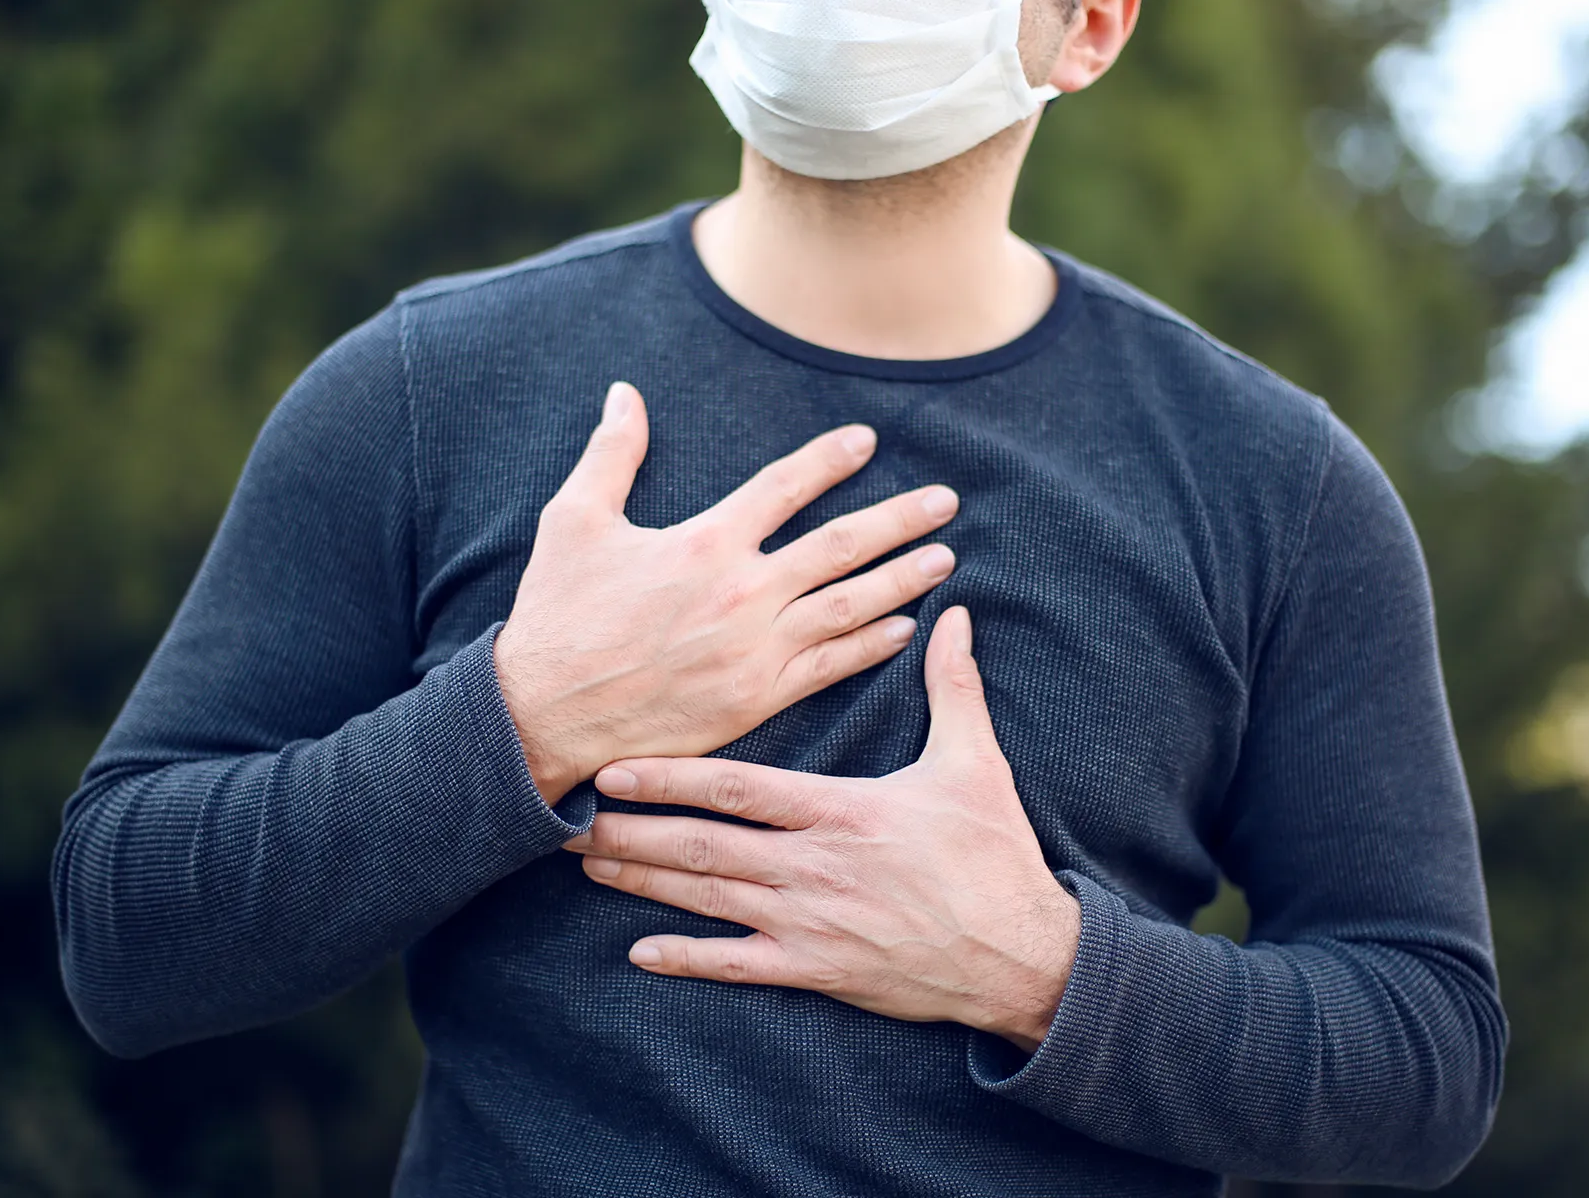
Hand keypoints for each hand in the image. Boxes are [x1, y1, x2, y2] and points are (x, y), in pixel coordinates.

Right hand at [496, 381, 960, 803]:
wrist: (543, 715)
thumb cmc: (556, 617)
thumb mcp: (573, 521)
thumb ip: (611, 455)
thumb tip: (624, 394)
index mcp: (704, 542)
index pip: (784, 487)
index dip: (829, 460)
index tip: (867, 441)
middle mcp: (742, 593)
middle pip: (840, 546)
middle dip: (900, 520)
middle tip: (946, 502)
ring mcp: (755, 650)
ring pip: (848, 606)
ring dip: (902, 579)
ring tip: (944, 558)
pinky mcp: (756, 698)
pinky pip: (830, 666)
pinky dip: (872, 645)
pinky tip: (904, 627)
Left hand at [563, 606, 1081, 1052]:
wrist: (1019, 955)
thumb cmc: (994, 855)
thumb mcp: (975, 763)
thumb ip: (953, 687)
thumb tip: (954, 618)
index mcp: (840, 810)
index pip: (737, 787)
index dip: (672, 774)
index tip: (616, 765)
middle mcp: (812, 867)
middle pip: (702, 845)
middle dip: (632, 829)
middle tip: (569, 820)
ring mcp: (809, 924)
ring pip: (707, 900)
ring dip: (643, 883)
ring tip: (588, 865)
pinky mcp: (817, 970)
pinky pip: (738, 966)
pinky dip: (687, 960)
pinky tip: (640, 953)